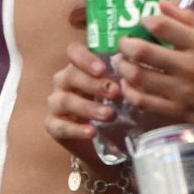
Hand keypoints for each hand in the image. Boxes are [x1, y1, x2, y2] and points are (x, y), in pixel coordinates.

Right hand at [45, 44, 123, 168]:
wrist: (104, 141)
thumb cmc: (112, 106)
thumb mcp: (118, 90)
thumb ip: (124, 78)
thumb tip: (140, 68)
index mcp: (78, 67)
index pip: (74, 52)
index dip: (86, 58)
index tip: (104, 69)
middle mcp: (63, 82)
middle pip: (70, 75)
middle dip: (94, 84)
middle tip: (116, 92)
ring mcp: (55, 104)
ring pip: (66, 101)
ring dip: (89, 107)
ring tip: (110, 114)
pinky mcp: (53, 126)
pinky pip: (61, 126)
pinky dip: (77, 129)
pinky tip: (93, 132)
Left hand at [115, 2, 193, 150]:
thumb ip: (188, 20)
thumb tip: (161, 3)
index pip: (162, 25)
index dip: (145, 21)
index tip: (142, 24)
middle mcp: (190, 67)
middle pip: (143, 51)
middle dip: (125, 45)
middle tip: (124, 44)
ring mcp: (182, 92)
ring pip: (138, 76)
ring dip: (123, 67)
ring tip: (122, 63)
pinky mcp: (176, 113)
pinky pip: (142, 101)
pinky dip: (129, 91)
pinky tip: (128, 85)